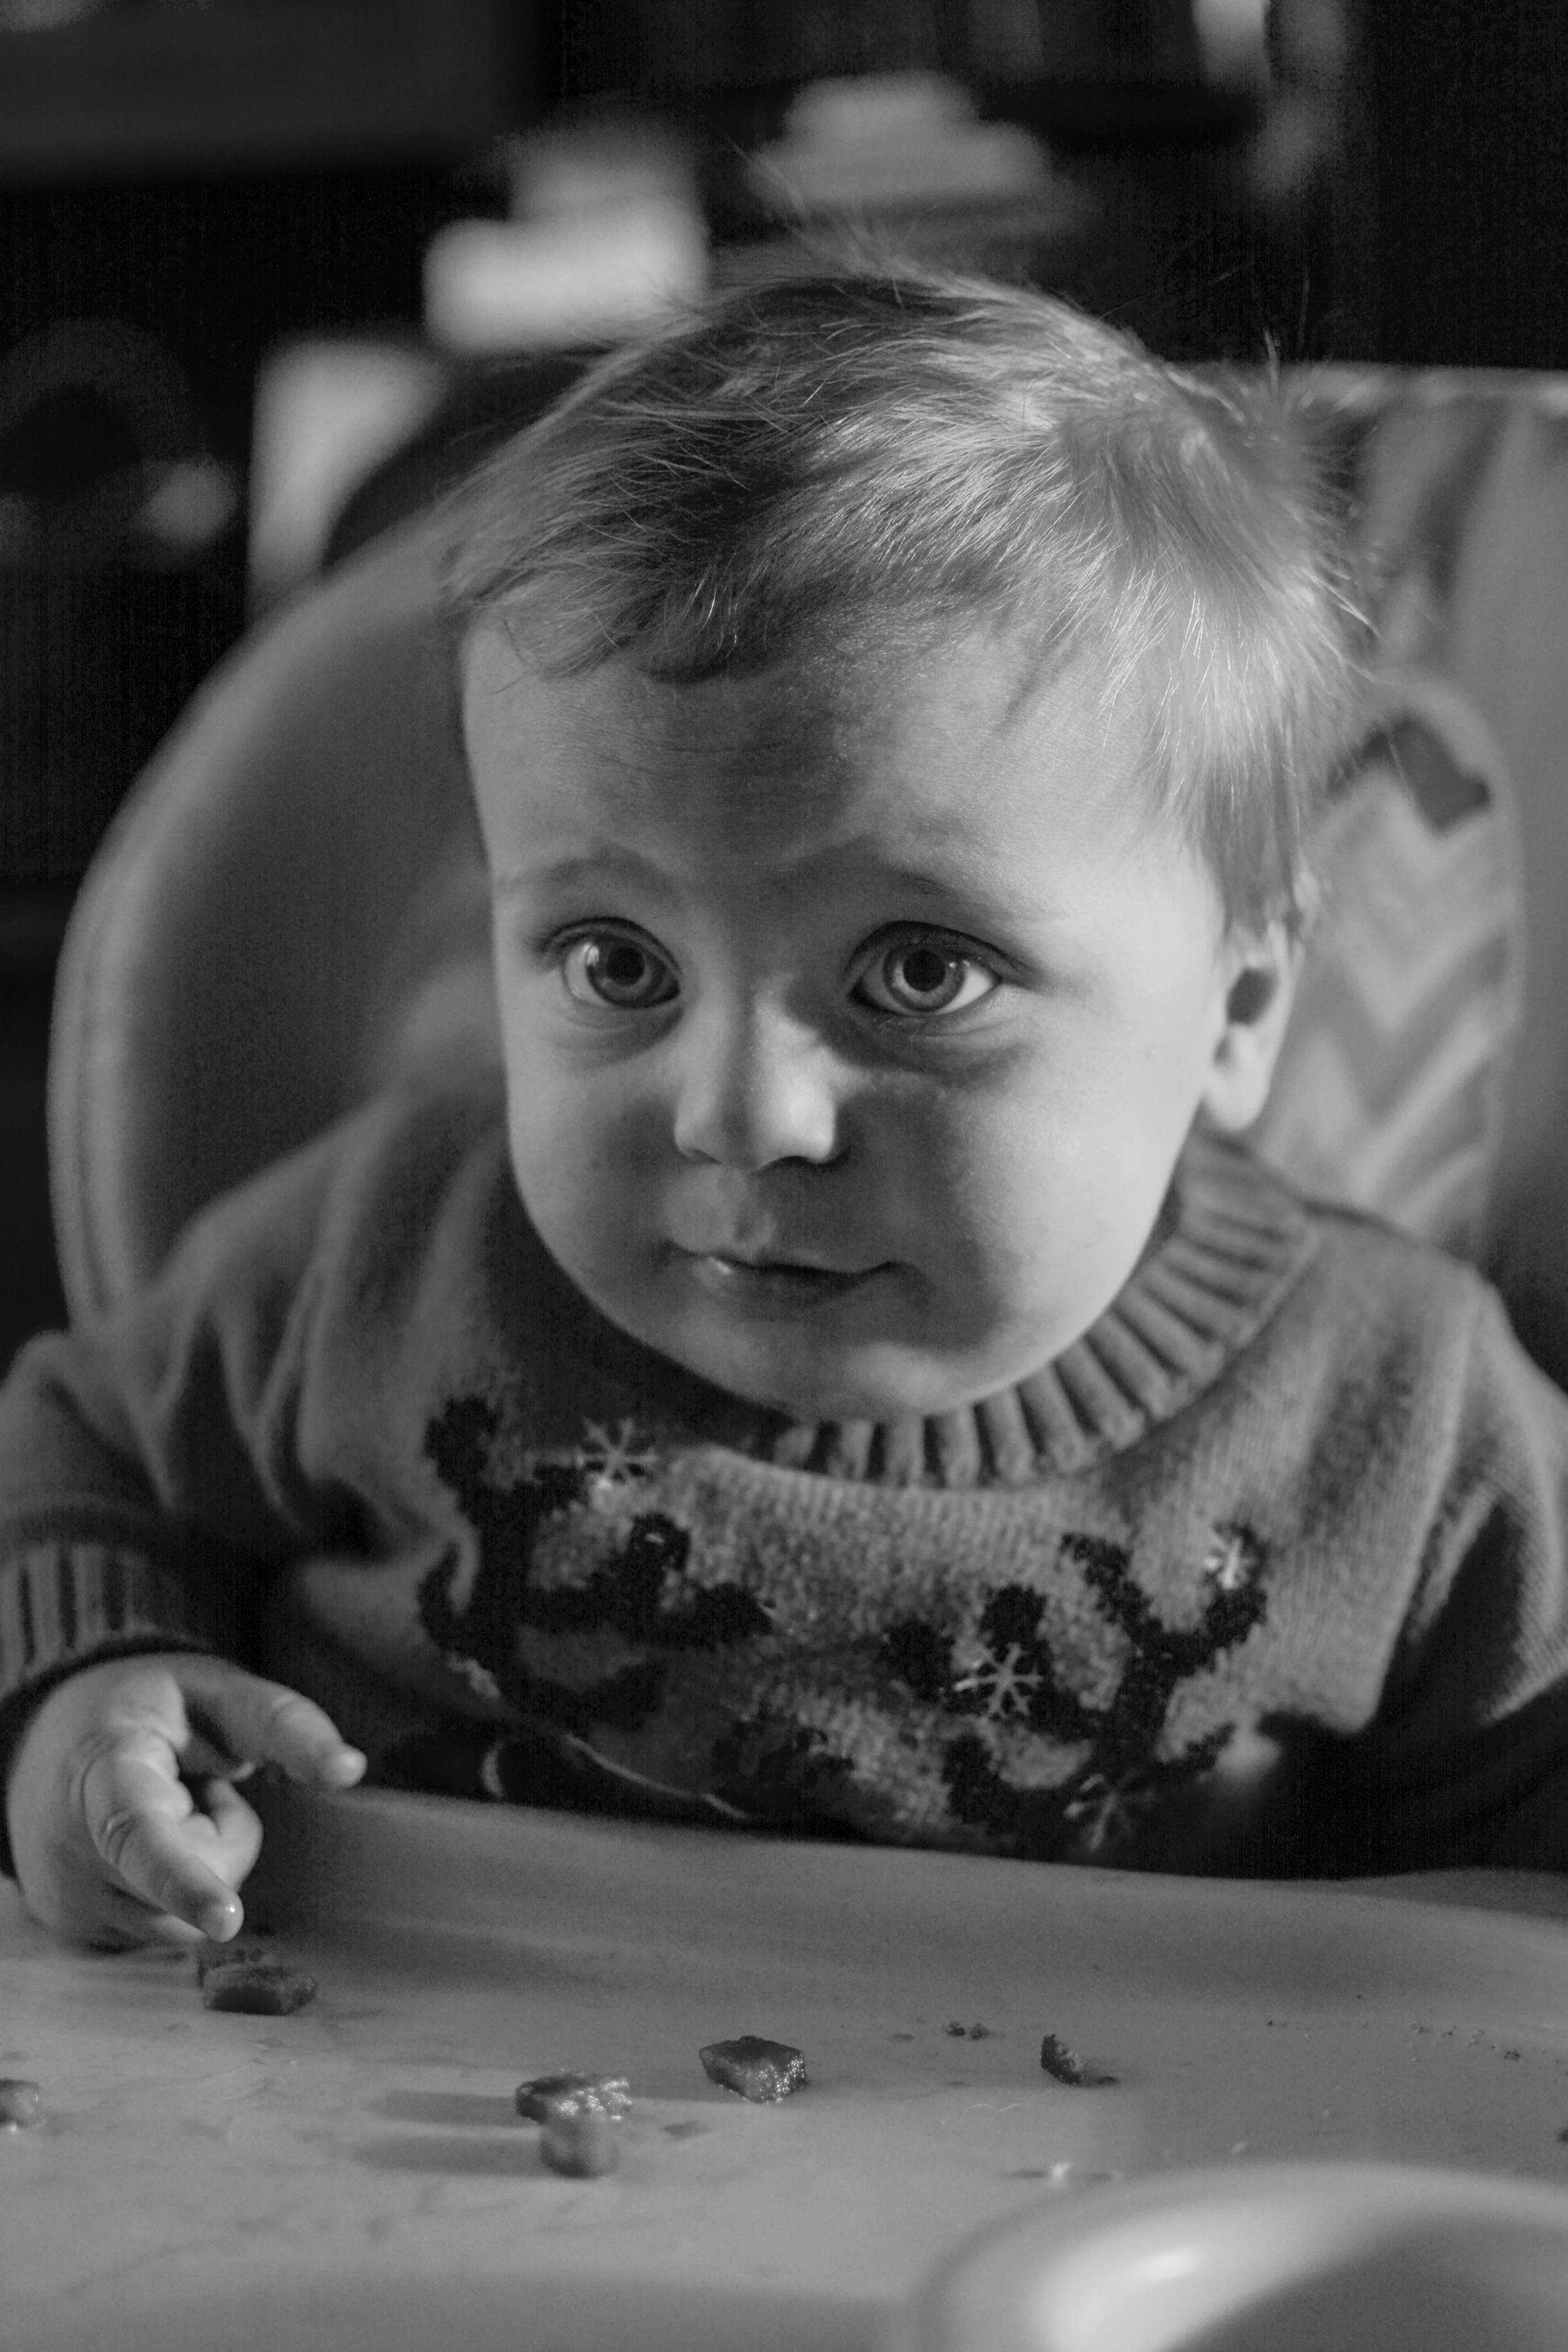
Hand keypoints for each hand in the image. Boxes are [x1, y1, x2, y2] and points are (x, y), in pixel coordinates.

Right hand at [4, 1652, 364, 1948]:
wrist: (60, 1740)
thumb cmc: (157, 1711)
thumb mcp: (218, 1691)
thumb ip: (283, 1724)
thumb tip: (350, 1769)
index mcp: (103, 1769)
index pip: (137, 1833)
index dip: (182, 1880)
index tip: (225, 1919)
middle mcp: (74, 1845)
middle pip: (193, 1883)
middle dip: (224, 1835)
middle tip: (198, 1786)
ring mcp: (72, 1896)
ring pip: (182, 1923)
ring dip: (203, 1869)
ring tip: (173, 1816)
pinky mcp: (82, 1931)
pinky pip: (163, 1936)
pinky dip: (175, 1898)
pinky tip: (156, 1851)